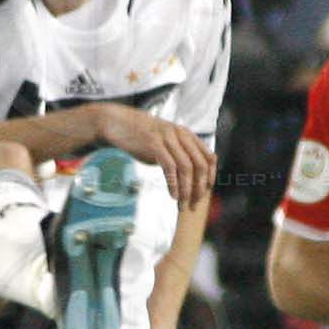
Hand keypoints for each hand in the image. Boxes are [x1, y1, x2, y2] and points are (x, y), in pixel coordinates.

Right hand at [85, 104, 215, 207]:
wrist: (117, 122)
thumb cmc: (140, 137)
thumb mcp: (164, 143)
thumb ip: (177, 155)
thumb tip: (188, 179)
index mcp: (186, 135)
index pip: (209, 157)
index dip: (211, 176)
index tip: (206, 192)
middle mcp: (180, 135)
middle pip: (200, 165)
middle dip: (199, 188)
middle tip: (194, 204)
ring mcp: (167, 138)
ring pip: (186, 168)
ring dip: (187, 190)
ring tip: (183, 205)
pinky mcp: (154, 144)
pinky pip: (170, 167)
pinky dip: (174, 184)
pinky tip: (173, 195)